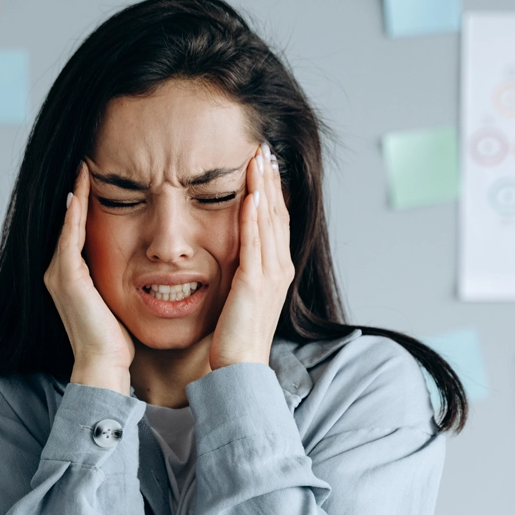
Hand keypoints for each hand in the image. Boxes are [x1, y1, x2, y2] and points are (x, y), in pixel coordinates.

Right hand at [43, 163, 135, 378]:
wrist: (103, 366)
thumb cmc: (116, 342)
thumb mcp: (118, 302)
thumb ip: (120, 282)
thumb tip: (142, 272)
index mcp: (71, 277)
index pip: (77, 231)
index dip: (84, 205)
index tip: (95, 178)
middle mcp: (58, 272)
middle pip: (68, 222)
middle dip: (77, 193)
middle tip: (84, 162)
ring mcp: (59, 274)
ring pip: (66, 224)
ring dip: (75, 195)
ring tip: (82, 167)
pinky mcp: (67, 278)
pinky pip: (70, 237)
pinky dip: (74, 214)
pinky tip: (81, 193)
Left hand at [209, 142, 294, 370]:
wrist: (240, 368)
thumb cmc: (235, 338)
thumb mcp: (242, 296)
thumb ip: (243, 271)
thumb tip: (234, 253)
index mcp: (277, 270)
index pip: (277, 220)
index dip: (272, 189)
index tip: (265, 162)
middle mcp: (280, 268)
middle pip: (278, 212)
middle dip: (271, 179)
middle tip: (265, 147)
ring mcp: (270, 275)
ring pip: (269, 221)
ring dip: (264, 187)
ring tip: (259, 157)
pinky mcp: (255, 283)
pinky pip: (255, 242)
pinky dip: (254, 215)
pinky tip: (251, 193)